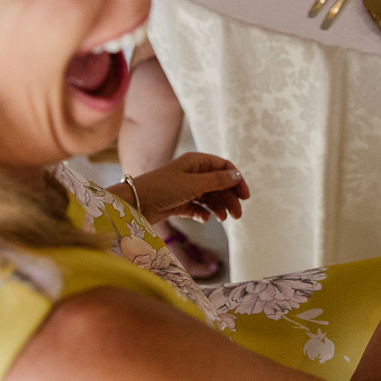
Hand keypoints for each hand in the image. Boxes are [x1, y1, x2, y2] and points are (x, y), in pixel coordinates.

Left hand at [130, 152, 248, 224]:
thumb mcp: (193, 184)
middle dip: (229, 198)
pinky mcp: (178, 203)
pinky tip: (204, 219)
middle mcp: (192, 173)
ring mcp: (185, 188)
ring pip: (209, 197)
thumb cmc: (163, 188)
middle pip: (218, 184)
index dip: (236, 180)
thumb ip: (217, 180)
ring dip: (219, 207)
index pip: (223, 167)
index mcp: (196, 162)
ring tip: (223, 219)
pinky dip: (203, 213)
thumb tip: (237, 175)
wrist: (135, 204)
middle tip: (237, 215)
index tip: (245, 196)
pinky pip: (197, 207)